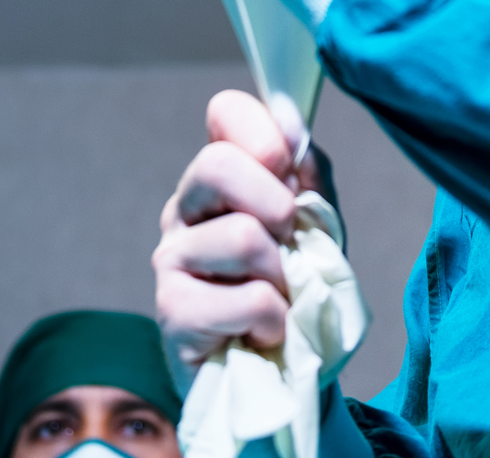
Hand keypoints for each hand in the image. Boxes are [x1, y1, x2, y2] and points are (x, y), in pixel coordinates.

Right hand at [153, 90, 324, 389]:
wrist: (286, 376)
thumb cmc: (297, 293)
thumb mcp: (317, 226)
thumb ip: (307, 174)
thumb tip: (289, 119)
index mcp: (220, 178)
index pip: (224, 113)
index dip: (262, 130)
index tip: (288, 164)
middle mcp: (185, 210)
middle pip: (216, 164)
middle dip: (275, 203)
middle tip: (290, 240)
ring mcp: (172, 260)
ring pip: (242, 237)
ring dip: (283, 276)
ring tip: (279, 299)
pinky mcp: (173, 312)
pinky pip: (248, 299)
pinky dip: (274, 320)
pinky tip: (264, 333)